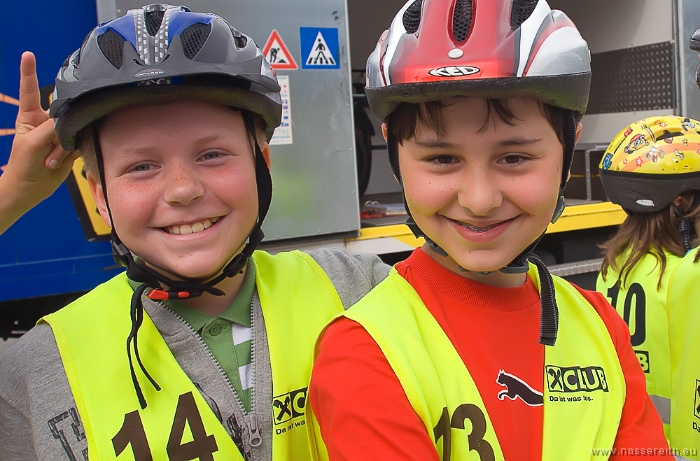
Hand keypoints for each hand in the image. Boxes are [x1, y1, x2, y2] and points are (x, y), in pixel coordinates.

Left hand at [0, 52, 79, 233]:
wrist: (28, 189)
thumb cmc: (21, 165)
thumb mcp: (31, 143)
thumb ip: (51, 127)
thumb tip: (67, 117)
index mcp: (29, 117)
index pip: (30, 90)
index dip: (29, 72)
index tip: (28, 55)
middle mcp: (45, 124)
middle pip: (60, 113)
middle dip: (58, 130)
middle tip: (48, 144)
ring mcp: (57, 136)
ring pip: (72, 131)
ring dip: (62, 148)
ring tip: (49, 160)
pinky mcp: (69, 149)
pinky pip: (78, 145)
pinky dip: (69, 155)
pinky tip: (58, 163)